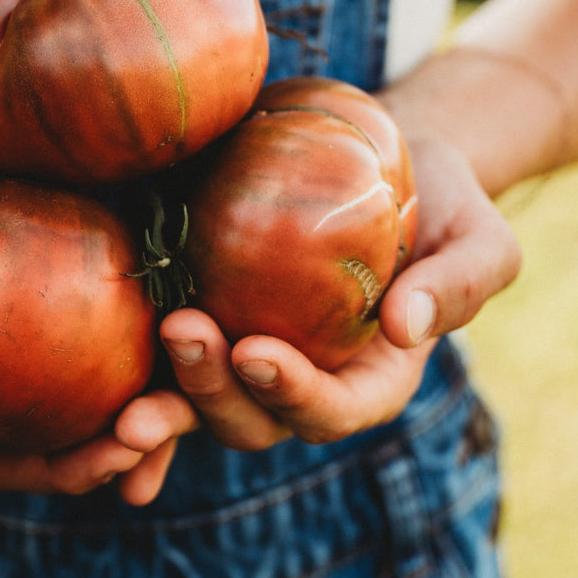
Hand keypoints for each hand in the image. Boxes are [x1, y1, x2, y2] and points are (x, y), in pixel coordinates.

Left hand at [159, 134, 520, 448]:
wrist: (386, 160)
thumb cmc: (444, 202)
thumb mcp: (480, 238)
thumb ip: (460, 285)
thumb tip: (408, 327)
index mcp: (371, 377)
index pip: (336, 409)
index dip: (297, 394)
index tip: (260, 353)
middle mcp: (303, 379)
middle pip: (255, 418)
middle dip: (216, 392)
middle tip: (184, 332)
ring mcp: (249, 351)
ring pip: (200, 402)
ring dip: (163, 407)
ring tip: (124, 401)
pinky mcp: (208, 312)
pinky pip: (163, 359)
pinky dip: (136, 388)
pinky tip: (96, 399)